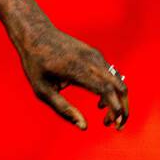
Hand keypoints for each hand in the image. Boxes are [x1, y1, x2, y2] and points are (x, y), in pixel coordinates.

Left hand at [12, 25, 129, 129]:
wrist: (36, 32)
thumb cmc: (36, 64)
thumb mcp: (42, 90)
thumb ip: (63, 109)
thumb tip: (84, 127)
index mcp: (76, 70)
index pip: (106, 90)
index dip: (116, 108)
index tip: (115, 125)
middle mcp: (90, 61)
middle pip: (120, 87)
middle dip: (124, 109)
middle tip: (116, 126)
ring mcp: (95, 55)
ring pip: (118, 81)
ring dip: (118, 101)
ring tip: (105, 118)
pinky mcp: (95, 54)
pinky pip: (111, 74)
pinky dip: (112, 91)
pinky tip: (99, 102)